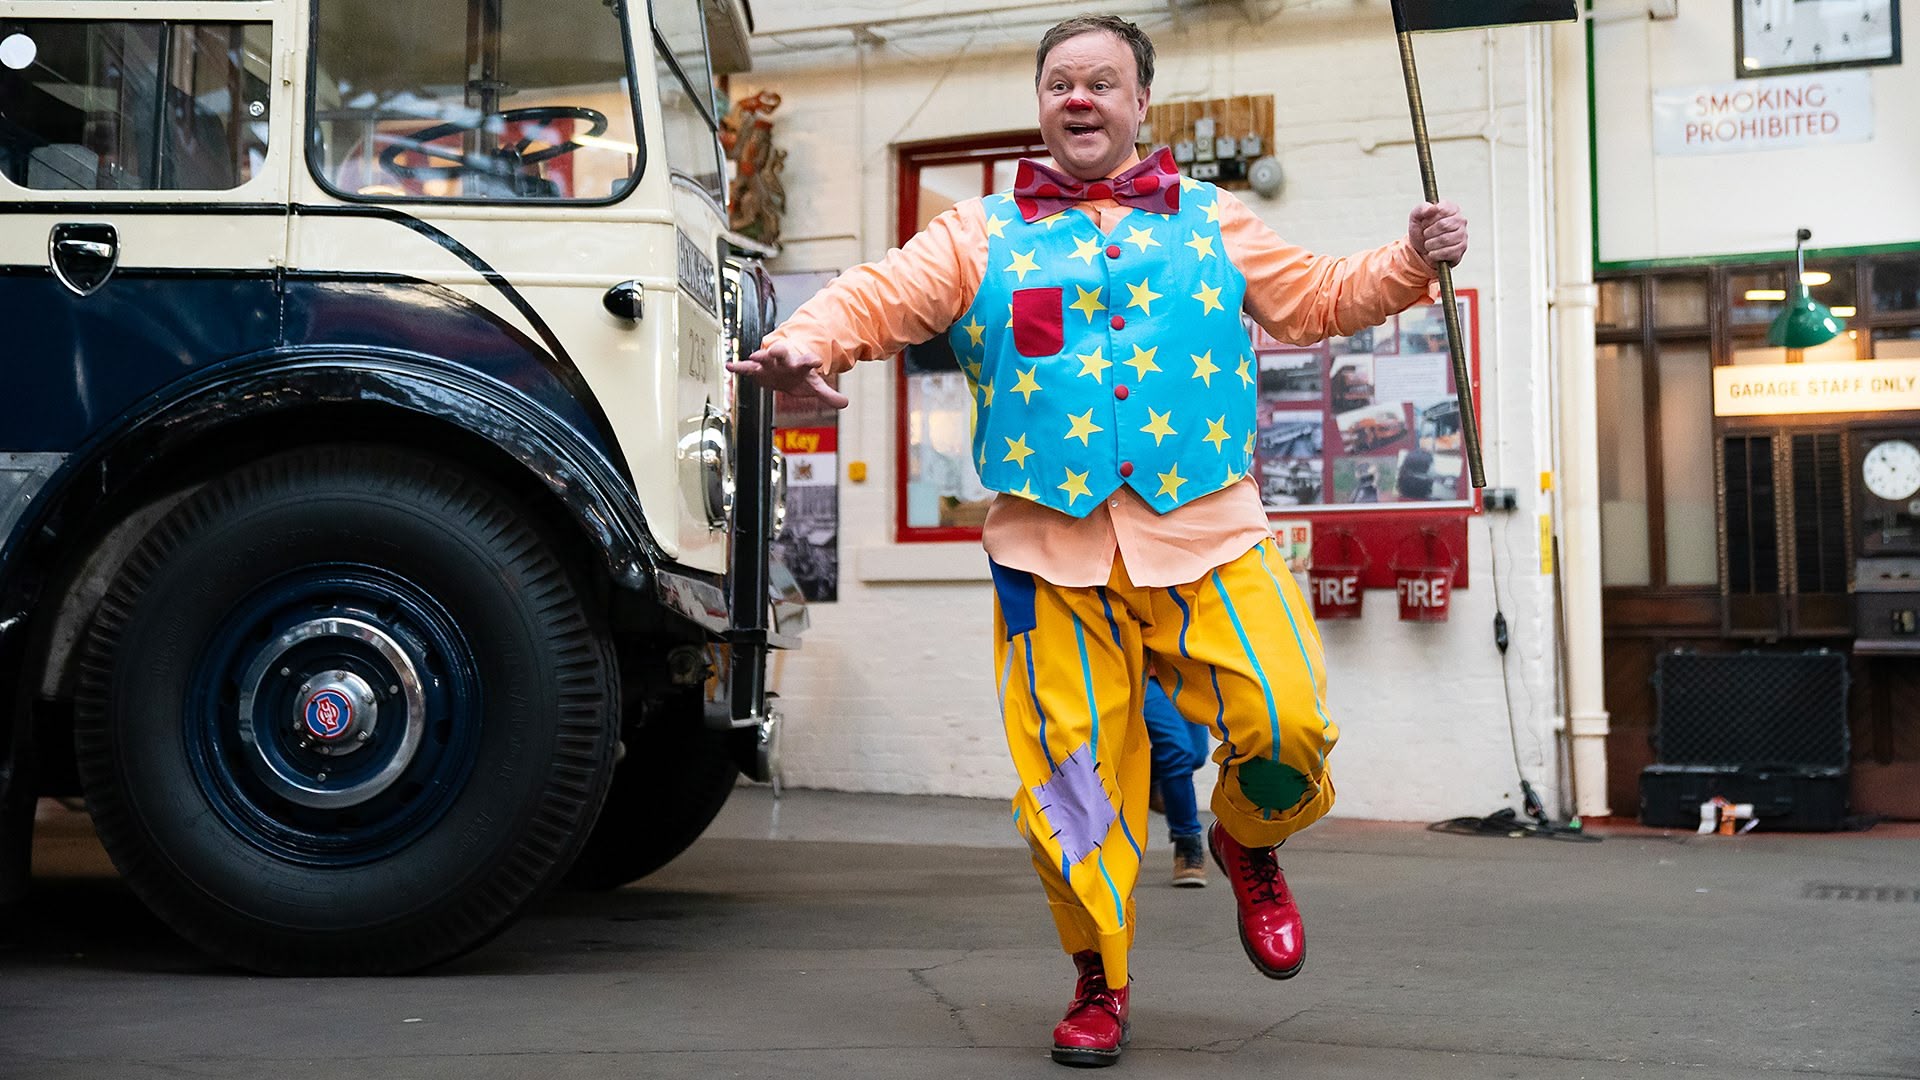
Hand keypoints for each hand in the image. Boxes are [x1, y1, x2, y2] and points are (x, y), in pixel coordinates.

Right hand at [727, 340, 849, 408]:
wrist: (785, 366)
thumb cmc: (799, 376)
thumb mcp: (814, 385)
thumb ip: (828, 394)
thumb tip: (845, 404)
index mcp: (799, 364)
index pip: (807, 361)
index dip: (811, 361)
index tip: (816, 360)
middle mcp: (784, 360)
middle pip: (781, 353)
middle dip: (779, 351)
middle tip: (776, 350)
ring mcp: (769, 363)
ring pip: (763, 357)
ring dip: (759, 356)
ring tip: (754, 356)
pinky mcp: (757, 369)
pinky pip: (746, 367)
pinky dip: (738, 367)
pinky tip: (730, 366)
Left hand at [1407, 200, 1467, 268]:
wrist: (1420, 250)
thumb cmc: (1421, 231)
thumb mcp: (1416, 217)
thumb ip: (1422, 209)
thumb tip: (1433, 208)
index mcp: (1451, 208)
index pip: (1442, 210)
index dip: (1429, 219)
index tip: (1424, 224)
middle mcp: (1460, 220)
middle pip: (1443, 225)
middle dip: (1428, 233)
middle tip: (1425, 235)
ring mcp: (1463, 234)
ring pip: (1445, 239)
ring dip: (1430, 244)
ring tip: (1428, 244)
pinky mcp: (1461, 249)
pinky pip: (1447, 252)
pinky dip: (1435, 254)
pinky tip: (1432, 253)